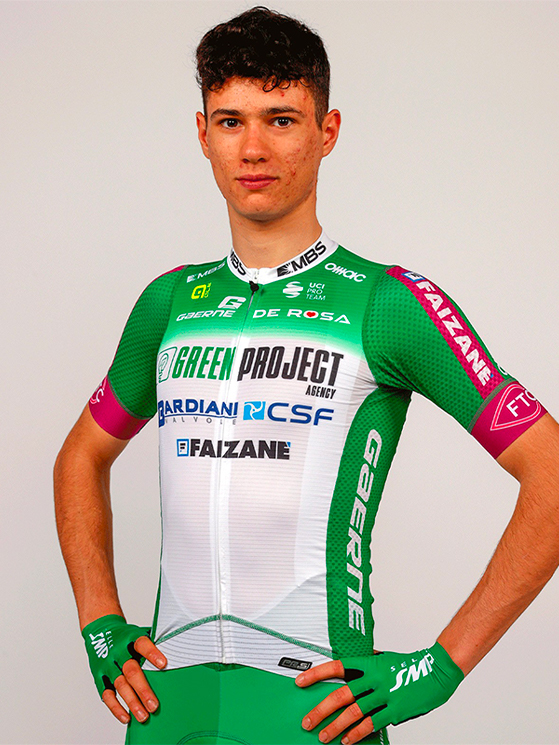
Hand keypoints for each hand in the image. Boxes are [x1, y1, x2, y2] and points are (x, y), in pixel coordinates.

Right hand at [82, 614, 166, 723]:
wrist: (101, 630)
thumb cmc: (128, 636)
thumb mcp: (141, 632)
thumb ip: (157, 641)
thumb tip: (180, 649)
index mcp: (131, 637)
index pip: (142, 644)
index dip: (152, 653)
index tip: (164, 665)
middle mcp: (118, 651)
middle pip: (131, 671)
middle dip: (143, 689)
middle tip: (154, 705)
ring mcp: (108, 665)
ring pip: (120, 685)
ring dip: (132, 702)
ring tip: (143, 716)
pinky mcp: (100, 677)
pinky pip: (106, 695)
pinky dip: (116, 708)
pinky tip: (127, 717)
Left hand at [296, 643, 462, 743]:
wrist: (437, 670)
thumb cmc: (412, 664)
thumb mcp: (386, 658)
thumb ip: (368, 665)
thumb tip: (351, 670)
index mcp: (369, 663)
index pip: (337, 666)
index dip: (317, 674)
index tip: (300, 681)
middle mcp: (374, 678)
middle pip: (341, 695)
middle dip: (321, 709)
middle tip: (307, 721)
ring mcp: (384, 694)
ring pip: (353, 712)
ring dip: (335, 726)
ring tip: (323, 736)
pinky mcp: (395, 710)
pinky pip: (372, 724)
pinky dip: (357, 734)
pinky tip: (347, 741)